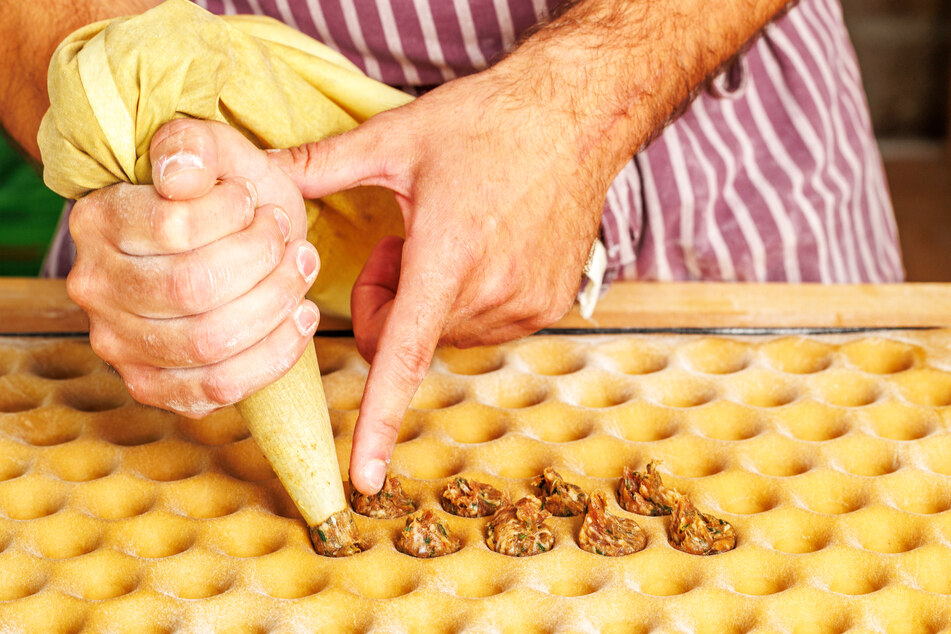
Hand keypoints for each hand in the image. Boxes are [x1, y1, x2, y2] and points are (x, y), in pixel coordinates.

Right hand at [67, 119, 318, 416]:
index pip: (173, 227)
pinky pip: (220, 387)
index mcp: (97, 221)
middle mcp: (95, 288)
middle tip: (287, 236)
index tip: (254, 201)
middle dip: (261, 260)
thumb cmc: (221, 196)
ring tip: (301, 268)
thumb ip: (194, 146)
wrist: (221, 240)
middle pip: (193, 289)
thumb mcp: (215, 151)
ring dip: (275, 302)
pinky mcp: (154, 385)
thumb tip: (181, 175)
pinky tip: (300, 316)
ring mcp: (119, 344)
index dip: (232, 215)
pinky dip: (275, 353)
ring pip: (209, 342)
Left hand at [269, 67, 613, 493]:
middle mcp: (491, 294)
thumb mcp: (397, 139)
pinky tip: (484, 248)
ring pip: (443, 335)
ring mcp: (526, 306)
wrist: (578, 116)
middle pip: (405, 338)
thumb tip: (258, 170)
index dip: (377, 424)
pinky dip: (469, 300)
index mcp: (447, 258)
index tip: (363, 480)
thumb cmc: (489, 123)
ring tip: (449, 237)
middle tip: (403, 243)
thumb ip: (319, 165)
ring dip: (430, 301)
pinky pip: (483, 326)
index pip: (401, 358)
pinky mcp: (548, 307)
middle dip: (387, 302)